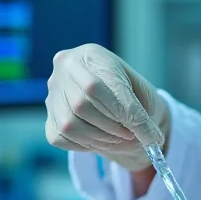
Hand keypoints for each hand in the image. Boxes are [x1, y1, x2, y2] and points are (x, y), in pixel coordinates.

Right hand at [45, 44, 168, 170]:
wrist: (114, 98)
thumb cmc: (131, 92)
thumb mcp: (144, 94)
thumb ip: (145, 114)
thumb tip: (151, 141)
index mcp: (91, 54)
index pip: (100, 86)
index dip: (126, 114)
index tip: (150, 136)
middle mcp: (65, 69)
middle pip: (81, 105)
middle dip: (113, 126)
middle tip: (131, 134)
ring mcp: (53, 93)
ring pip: (70, 124)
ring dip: (101, 138)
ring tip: (119, 137)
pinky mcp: (49, 118)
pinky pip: (61, 137)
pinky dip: (86, 145)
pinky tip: (102, 139)